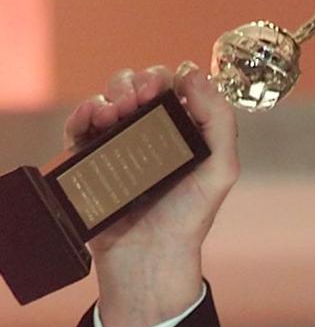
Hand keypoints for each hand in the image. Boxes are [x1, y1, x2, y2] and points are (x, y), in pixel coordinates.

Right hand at [64, 63, 239, 326]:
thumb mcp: (220, 169)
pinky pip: (82, 124)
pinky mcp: (92, 158)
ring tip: (118, 111)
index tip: (164, 88)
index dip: (167, 79)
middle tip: (140, 98)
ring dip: (112, 94)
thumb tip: (194, 72)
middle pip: (138, 87)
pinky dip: (85, 112)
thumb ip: (219, 120)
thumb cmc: (190, 216)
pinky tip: (96, 116)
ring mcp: (120, 144)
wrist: (152, 254)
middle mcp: (152, 135)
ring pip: (110, 99)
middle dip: (137, 82)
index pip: (173, 89)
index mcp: (183, 133)